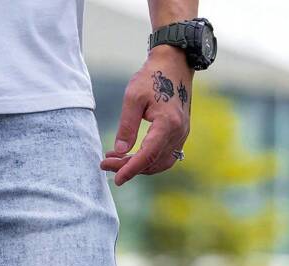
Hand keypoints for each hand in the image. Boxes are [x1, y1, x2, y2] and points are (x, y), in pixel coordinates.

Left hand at [100, 46, 191, 185]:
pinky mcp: (180, 134)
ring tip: (115, 160)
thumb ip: (127, 126)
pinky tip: (131, 156)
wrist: (174, 64)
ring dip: (138, 166)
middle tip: (106, 163)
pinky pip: (164, 157)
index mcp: (168, 123)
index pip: (148, 155)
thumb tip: (118, 151)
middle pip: (152, 162)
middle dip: (129, 167)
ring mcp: (182, 135)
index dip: (130, 169)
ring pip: (159, 163)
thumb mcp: (133, 98)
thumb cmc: (152, 77)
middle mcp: (179, 132)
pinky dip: (148, 161)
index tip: (116, 179)